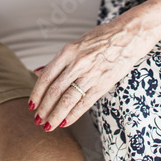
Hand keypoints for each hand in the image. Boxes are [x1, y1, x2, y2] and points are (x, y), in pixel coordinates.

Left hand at [29, 12, 155, 130]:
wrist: (129, 36)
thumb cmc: (102, 38)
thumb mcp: (77, 43)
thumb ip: (58, 60)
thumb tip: (37, 71)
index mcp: (68, 51)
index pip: (47, 76)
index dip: (37, 93)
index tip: (31, 105)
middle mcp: (77, 63)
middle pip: (55, 91)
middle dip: (44, 108)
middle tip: (37, 120)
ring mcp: (91, 74)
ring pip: (68, 100)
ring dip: (56, 115)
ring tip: (48, 125)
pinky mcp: (103, 84)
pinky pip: (85, 103)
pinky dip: (73, 114)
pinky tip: (65, 122)